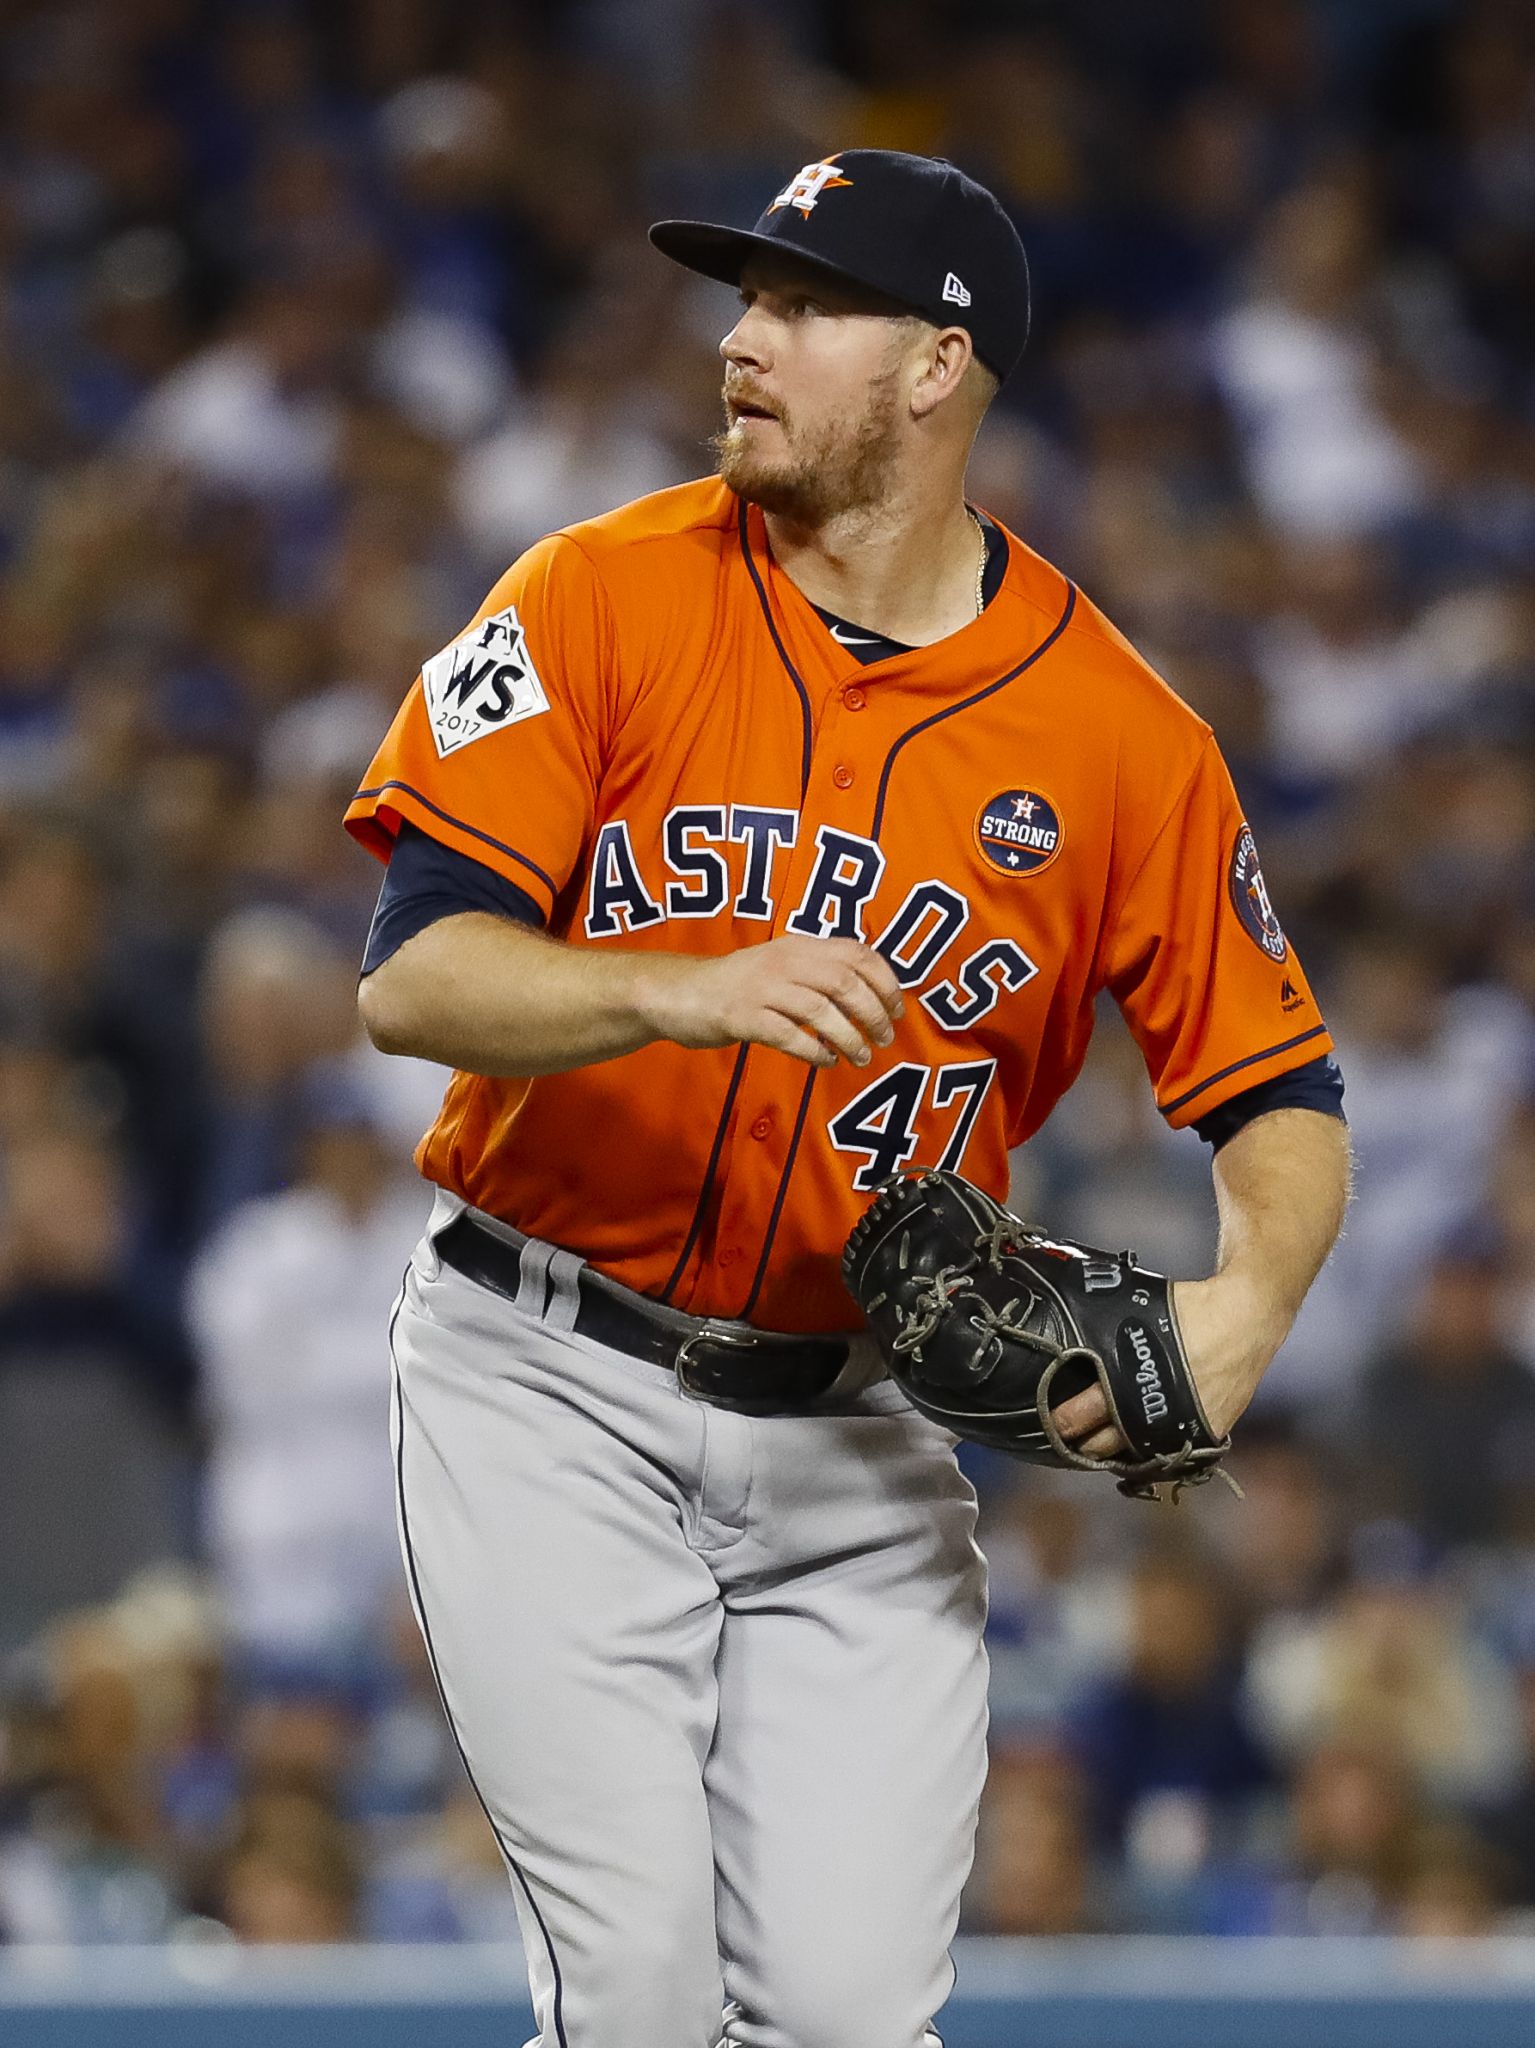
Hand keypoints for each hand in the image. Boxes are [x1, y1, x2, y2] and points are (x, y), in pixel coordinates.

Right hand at [634, 935, 903, 1069]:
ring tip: (860, 1057)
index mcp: (799, 945)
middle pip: (845, 982)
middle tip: (883, 1038)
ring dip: (848, 1037)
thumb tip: (868, 994)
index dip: (885, 981)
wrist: (679, 992)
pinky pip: (788, 1036)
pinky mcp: (742, 1016)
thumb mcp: (781, 964)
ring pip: (820, 1010)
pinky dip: (814, 1051)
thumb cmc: (737, 984)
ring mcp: (761, 988)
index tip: (897, 1009)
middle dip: (873, 1013)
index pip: (857, 952)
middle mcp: (784, 961)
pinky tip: (825, 1061)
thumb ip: (818, 971)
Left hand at [1050, 1270, 1286, 1460]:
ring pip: (1135, 1455)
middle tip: (1069, 1438)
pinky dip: (1150, 1449)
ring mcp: (1181, 1427)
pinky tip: (1136, 1442)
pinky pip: (1168, 1452)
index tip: (1051, 1424)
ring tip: (1098, 1443)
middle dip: (1082, 1443)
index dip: (1063, 1422)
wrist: (1246, 1317)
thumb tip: (1064, 1334)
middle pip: (1104, 1444)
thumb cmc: (1187, 1309)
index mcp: (1128, 1379)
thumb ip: (1101, 1330)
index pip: (1083, 1414)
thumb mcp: (1132, 1310)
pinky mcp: (1206, 1434)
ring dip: (1115, 1451)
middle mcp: (1153, 1411)